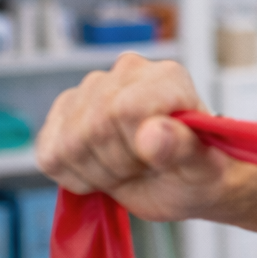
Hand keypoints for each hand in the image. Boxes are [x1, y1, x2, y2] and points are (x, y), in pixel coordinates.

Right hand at [35, 53, 229, 220]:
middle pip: (95, 128)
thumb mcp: (205, 168)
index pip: (126, 109)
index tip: (159, 160)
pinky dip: (77, 177)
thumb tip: (153, 133)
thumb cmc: (200, 172)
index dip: (138, 148)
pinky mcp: (61, 118)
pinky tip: (105, 170)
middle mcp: (125, 73)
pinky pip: (51, 158)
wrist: (184, 184)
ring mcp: (88, 92)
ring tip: (130, 168)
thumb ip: (185, 148)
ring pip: (69, 145)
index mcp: (165, 77)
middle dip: (121, 164)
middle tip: (146, 167)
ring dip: (100, 173)